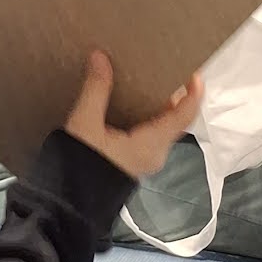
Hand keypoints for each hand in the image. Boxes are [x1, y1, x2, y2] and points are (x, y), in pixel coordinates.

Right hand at [65, 50, 201, 179]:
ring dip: (160, 104)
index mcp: (151, 144)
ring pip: (163, 126)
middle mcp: (155, 153)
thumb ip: (96, 90)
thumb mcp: (85, 124)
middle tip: (165, 68)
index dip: (193, 93)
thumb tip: (100, 58)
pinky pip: (150, 133)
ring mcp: (146, 159)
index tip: (194, 72)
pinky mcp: (134, 160)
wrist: (68, 203)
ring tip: (147, 79)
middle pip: (175, 119)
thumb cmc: (79, 167)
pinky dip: (148, 115)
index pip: (184, 116)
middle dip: (174, 93)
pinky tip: (131, 101)